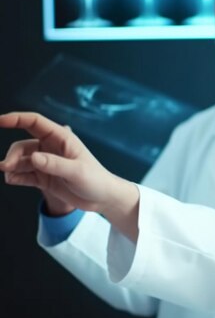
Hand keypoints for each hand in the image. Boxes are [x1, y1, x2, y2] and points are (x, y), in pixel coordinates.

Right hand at [0, 112, 139, 240]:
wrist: (103, 199)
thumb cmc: (96, 180)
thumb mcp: (77, 172)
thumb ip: (55, 165)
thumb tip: (33, 158)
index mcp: (62, 139)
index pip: (35, 122)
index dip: (16, 118)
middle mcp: (52, 148)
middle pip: (23, 144)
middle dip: (12, 154)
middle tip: (6, 167)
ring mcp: (47, 163)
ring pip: (21, 160)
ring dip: (11, 166)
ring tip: (9, 176)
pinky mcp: (44, 177)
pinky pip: (24, 175)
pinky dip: (16, 177)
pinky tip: (13, 180)